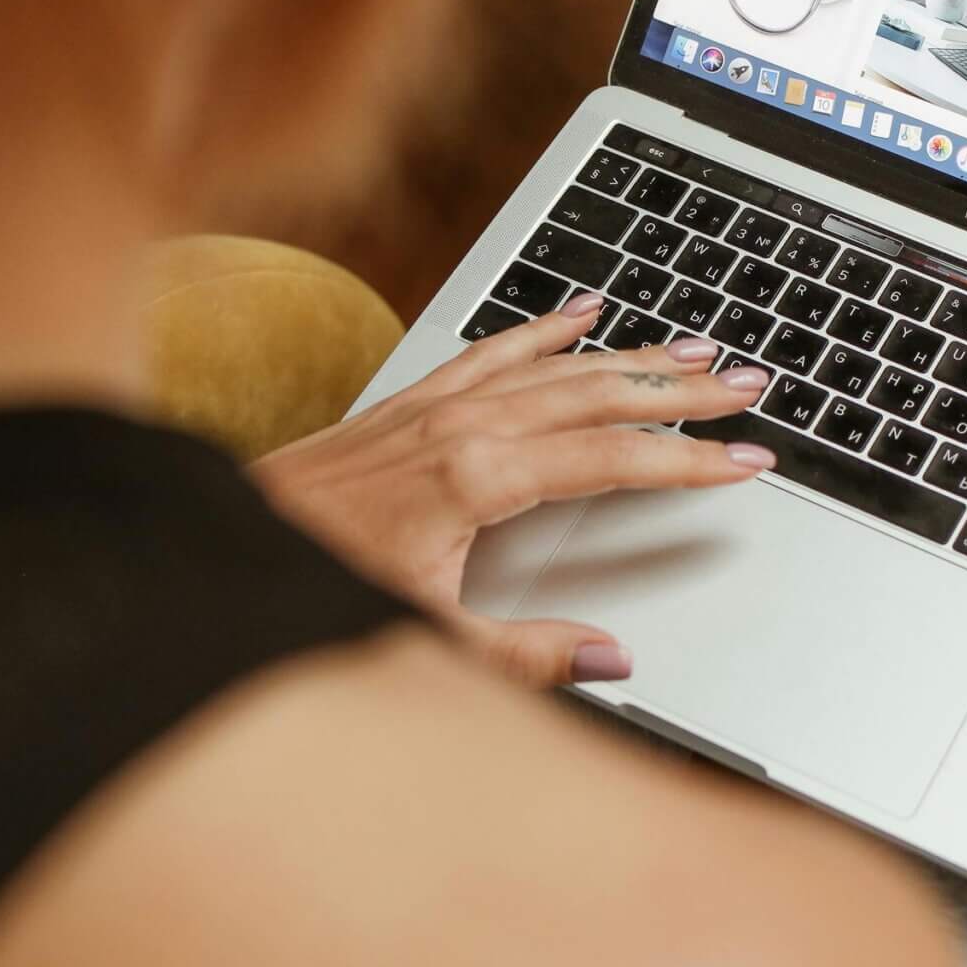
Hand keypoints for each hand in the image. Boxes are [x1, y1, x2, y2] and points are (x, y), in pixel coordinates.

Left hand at [251, 294, 772, 687]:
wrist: (216, 552)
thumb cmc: (312, 593)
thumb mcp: (429, 640)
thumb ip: (528, 653)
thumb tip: (612, 655)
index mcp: (478, 478)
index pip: (613, 459)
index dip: (689, 459)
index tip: (748, 458)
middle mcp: (462, 425)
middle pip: (598, 394)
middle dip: (681, 389)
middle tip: (750, 382)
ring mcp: (434, 404)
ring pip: (555, 363)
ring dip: (631, 353)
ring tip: (696, 347)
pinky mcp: (409, 400)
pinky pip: (494, 347)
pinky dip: (546, 327)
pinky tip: (583, 311)